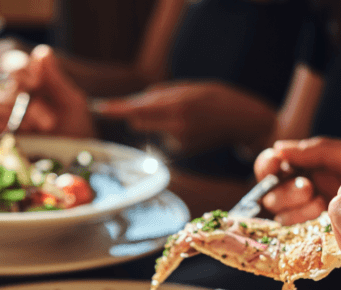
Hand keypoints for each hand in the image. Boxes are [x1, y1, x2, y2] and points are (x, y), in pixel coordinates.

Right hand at [0, 45, 94, 137]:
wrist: (74, 155)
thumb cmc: (75, 124)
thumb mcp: (72, 101)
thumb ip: (56, 79)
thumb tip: (42, 54)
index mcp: (29, 73)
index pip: (10, 61)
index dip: (19, 70)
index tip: (34, 82)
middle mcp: (11, 86)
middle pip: (0, 84)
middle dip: (25, 105)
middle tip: (49, 121)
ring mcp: (0, 106)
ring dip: (18, 117)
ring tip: (42, 128)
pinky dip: (6, 128)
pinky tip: (24, 133)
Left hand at [95, 81, 271, 154]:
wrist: (242, 121)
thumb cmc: (216, 98)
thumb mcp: (190, 87)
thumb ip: (160, 95)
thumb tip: (134, 105)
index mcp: (179, 106)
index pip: (138, 109)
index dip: (116, 109)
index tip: (98, 108)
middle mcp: (176, 127)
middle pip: (137, 122)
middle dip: (137, 114)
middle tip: (155, 105)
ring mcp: (178, 142)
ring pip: (149, 129)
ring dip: (155, 121)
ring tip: (183, 114)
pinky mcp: (180, 152)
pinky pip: (161, 138)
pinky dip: (166, 131)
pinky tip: (187, 127)